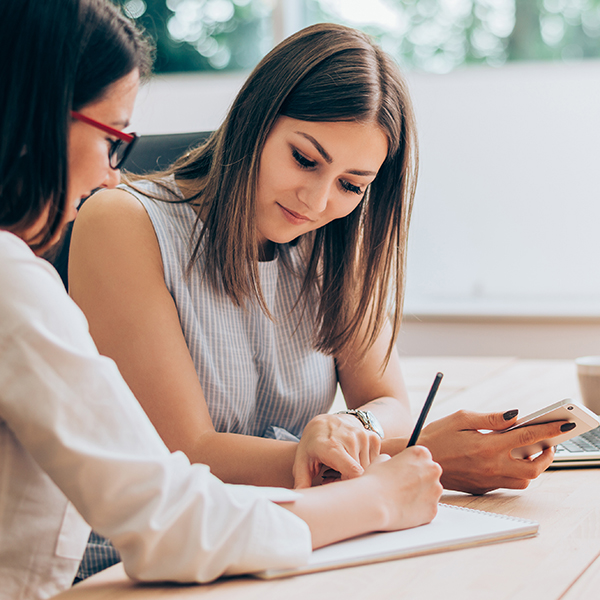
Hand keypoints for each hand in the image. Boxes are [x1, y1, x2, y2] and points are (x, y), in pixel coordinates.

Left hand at [293, 413, 381, 487]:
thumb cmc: (312, 444)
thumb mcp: (302, 461)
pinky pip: (375, 462)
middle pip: (360, 475)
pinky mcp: (373, 437)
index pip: (353, 472)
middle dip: (349, 483)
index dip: (348, 486)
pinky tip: (352, 462)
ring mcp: (363, 436)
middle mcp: (351, 439)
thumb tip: (300, 498)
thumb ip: (301, 481)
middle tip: (334, 479)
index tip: (336, 486)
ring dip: (358, 476)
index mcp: (332, 446)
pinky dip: (365, 467)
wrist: (326, 421)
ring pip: (369, 470)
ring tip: (342, 470)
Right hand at [363, 448, 442, 530]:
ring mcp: (435, 490)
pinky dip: (419, 509)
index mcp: (421, 454)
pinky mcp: (433, 509)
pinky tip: (404, 509)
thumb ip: (391, 459)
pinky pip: (428, 508)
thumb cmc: (375, 480)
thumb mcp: (381, 460)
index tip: (404, 470)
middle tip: (403, 486)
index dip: (412, 464)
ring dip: (421, 494)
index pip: (422, 457)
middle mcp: (433, 470)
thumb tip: (390, 462)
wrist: (375, 504)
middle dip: (420, 479)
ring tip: (401, 499)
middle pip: (430, 473)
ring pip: (431, 491)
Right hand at [419, 410, 565, 493]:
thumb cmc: (437, 436)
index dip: (548, 430)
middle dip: (547, 455)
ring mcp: (487, 480)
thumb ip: (491, 418)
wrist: (418, 460)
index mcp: (487, 445)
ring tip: (528, 452)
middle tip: (548, 443)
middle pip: (534, 467)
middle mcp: (491, 466)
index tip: (562, 424)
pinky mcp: (482, 488)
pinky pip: (507, 484)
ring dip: (532, 467)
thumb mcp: (461, 418)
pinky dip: (515, 473)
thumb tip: (516, 415)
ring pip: (524, 481)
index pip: (527, 436)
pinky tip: (507, 460)